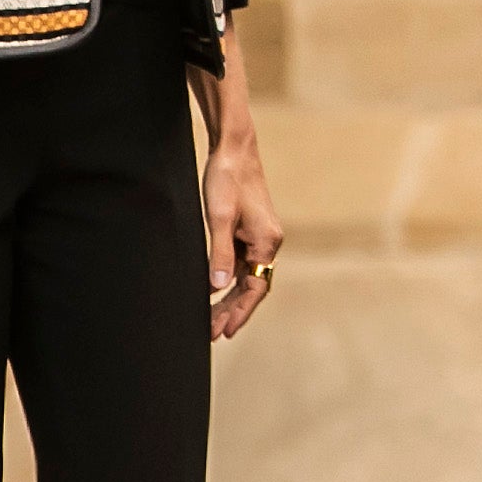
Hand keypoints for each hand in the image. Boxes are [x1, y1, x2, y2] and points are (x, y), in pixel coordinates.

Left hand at [204, 115, 284, 340]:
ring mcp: (260, 236)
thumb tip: (218, 287)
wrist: (233, 148)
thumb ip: (219, 254)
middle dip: (233, 310)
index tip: (224, 331)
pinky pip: (242, 264)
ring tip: (212, 319)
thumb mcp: (218, 218)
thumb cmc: (226, 179)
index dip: (240, 312)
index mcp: (267, 241)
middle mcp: (269, 242)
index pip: (256, 287)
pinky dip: (229, 280)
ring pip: (247, 277)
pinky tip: (215, 291)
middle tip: (212, 332)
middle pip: (253, 286)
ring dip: (230, 298)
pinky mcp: (250, 230)